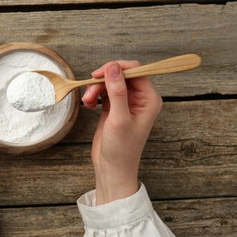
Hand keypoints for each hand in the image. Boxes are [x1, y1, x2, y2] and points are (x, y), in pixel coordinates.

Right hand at [82, 61, 162, 204]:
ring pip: (110, 83)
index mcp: (149, 99)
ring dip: (96, 88)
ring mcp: (126, 103)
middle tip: (90, 91)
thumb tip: (113, 68)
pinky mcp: (114, 108)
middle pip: (121, 75)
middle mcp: (140, 99)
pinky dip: (94, 95)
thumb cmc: (121, 149)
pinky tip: (88, 105)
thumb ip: (117, 92)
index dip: (117, 68)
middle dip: (103, 80)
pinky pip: (103, 92)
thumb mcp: (119, 119)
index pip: (136, 71)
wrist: (112, 169)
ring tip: (87, 101)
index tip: (99, 74)